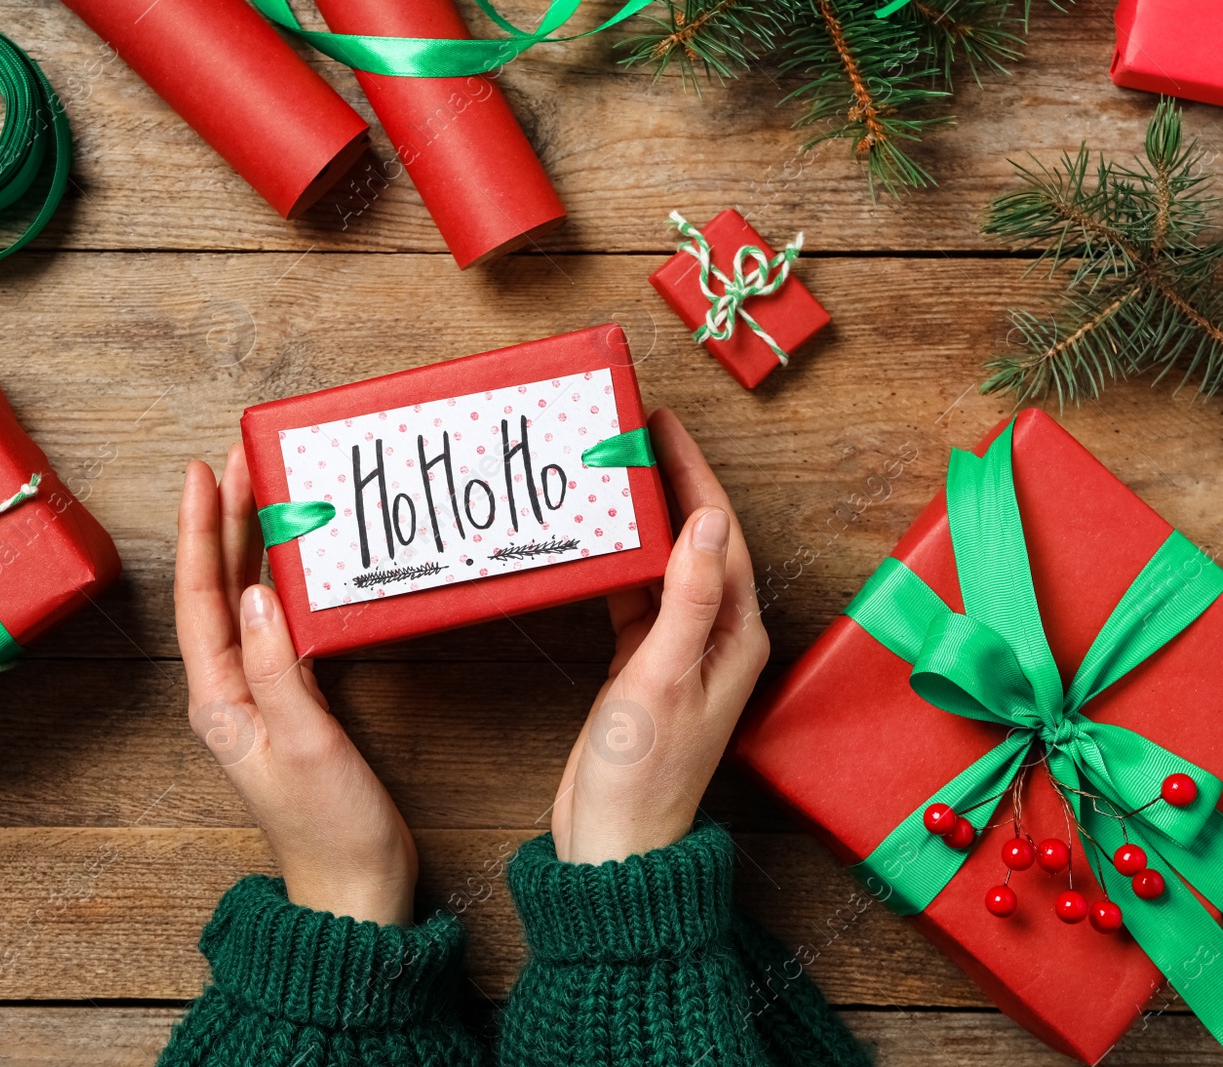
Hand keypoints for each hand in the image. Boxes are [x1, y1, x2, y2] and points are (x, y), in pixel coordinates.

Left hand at [175, 444, 417, 924]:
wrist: (355, 887)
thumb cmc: (329, 827)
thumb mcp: (303, 742)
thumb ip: (278, 668)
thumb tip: (257, 594)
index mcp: (219, 700)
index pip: (200, 598)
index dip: (201, 532)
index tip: (201, 475)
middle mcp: (230, 692)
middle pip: (219, 590)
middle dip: (226, 523)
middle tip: (240, 462)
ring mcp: (260, 696)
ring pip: (247, 602)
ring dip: (253, 546)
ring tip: (264, 491)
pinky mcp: (293, 703)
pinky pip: (278, 625)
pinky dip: (284, 582)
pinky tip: (298, 562)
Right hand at [550, 409, 769, 864]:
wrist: (615, 843)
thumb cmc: (642, 774)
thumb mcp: (662, 678)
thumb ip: (685, 599)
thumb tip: (706, 522)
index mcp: (734, 638)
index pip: (719, 537)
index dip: (695, 476)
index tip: (664, 428)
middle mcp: (715, 639)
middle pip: (696, 543)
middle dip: (671, 486)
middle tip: (633, 436)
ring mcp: (678, 653)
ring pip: (664, 566)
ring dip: (642, 521)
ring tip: (612, 474)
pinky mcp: (642, 667)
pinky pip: (635, 598)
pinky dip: (617, 565)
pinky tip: (596, 543)